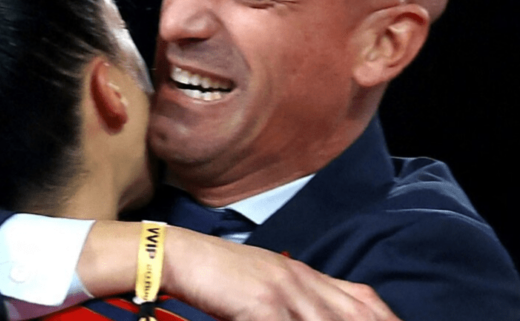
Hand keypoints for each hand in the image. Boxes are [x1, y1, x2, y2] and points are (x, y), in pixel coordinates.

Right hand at [163, 226, 399, 320]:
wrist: (183, 254)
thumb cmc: (218, 271)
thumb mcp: (264, 277)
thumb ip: (293, 294)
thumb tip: (313, 313)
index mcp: (302, 272)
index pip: (361, 298)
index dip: (386, 319)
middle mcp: (300, 280)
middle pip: (355, 315)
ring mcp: (283, 292)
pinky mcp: (262, 306)